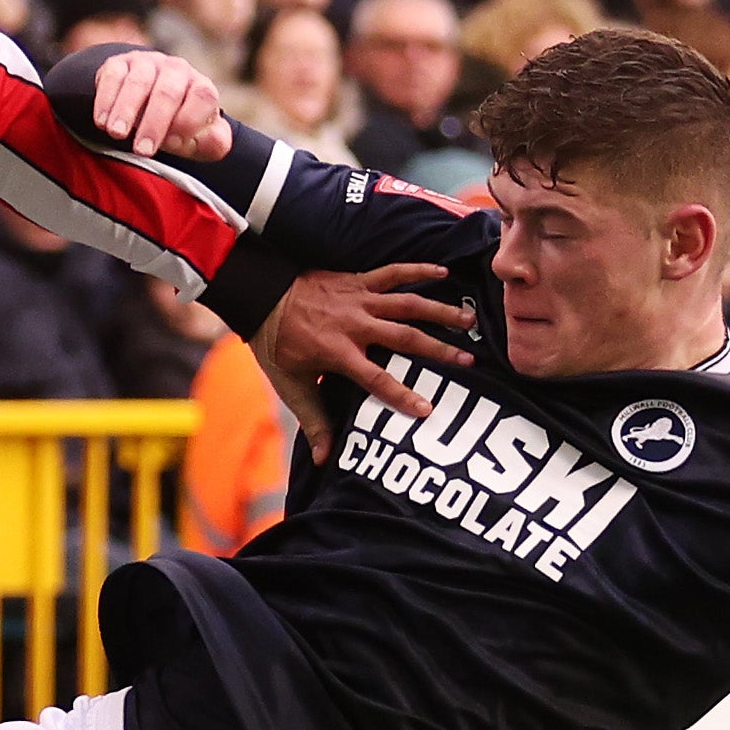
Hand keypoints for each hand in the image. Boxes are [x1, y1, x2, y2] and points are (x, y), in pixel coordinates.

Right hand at [85, 47, 227, 160]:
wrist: (148, 98)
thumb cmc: (178, 124)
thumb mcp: (200, 137)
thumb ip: (214, 142)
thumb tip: (213, 140)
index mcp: (200, 86)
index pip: (202, 96)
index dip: (189, 121)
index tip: (174, 144)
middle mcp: (176, 70)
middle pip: (168, 91)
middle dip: (154, 123)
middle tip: (142, 150)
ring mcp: (147, 63)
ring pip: (138, 81)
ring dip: (126, 110)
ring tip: (117, 134)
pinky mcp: (119, 64)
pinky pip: (112, 75)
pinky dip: (106, 99)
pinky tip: (101, 121)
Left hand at [253, 263, 473, 457]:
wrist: (260, 297)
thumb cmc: (277, 345)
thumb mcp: (291, 387)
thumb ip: (313, 422)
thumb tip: (324, 461)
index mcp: (338, 353)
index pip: (377, 380)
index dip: (403, 396)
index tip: (428, 410)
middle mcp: (355, 325)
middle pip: (404, 338)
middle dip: (438, 351)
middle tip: (469, 360)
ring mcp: (359, 300)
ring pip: (407, 304)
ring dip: (440, 312)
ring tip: (469, 320)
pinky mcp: (358, 281)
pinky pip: (392, 273)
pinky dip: (417, 269)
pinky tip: (443, 273)